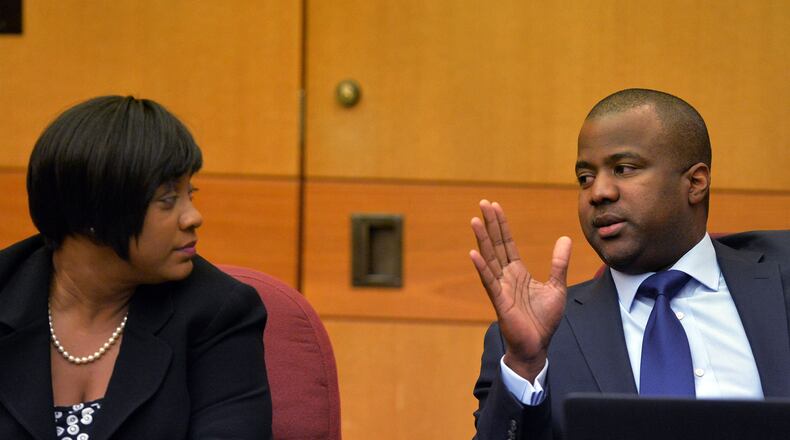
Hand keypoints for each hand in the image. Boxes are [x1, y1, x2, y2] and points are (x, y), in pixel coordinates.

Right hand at [470, 200, 571, 380]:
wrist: (538, 346)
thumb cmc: (544, 320)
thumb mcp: (557, 286)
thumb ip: (559, 263)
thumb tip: (565, 238)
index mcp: (518, 272)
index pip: (507, 243)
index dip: (502, 225)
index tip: (494, 206)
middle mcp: (506, 276)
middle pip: (496, 245)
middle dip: (490, 224)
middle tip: (482, 203)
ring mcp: (501, 288)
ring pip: (490, 258)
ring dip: (482, 239)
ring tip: (474, 220)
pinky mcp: (500, 302)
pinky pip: (489, 281)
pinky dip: (482, 267)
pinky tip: (474, 252)